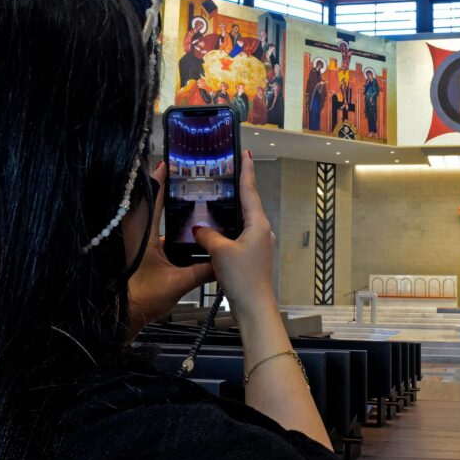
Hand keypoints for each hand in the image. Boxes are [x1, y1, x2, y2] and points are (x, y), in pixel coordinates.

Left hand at [122, 161, 214, 338]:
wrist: (124, 317)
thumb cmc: (143, 298)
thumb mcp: (178, 283)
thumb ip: (202, 271)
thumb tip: (222, 262)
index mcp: (144, 237)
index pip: (152, 202)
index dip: (158, 183)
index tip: (164, 164)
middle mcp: (138, 238)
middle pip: (149, 208)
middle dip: (162, 193)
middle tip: (176, 178)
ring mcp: (138, 247)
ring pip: (152, 224)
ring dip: (164, 214)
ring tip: (186, 206)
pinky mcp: (140, 258)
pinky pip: (154, 239)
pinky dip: (167, 234)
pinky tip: (183, 238)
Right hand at [193, 150, 276, 322]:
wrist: (254, 307)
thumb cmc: (242, 277)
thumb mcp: (220, 251)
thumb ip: (207, 235)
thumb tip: (199, 228)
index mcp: (258, 224)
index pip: (250, 190)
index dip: (246, 170)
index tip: (246, 153)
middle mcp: (261, 231)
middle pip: (247, 204)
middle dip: (236, 188)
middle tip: (225, 171)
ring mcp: (257, 245)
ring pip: (241, 221)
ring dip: (229, 211)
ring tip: (215, 198)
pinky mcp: (250, 257)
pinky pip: (236, 236)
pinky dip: (226, 229)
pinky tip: (212, 230)